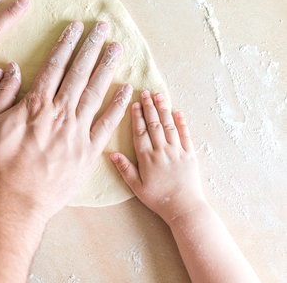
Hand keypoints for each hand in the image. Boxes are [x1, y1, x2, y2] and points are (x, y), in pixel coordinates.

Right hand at [0, 21, 132, 220]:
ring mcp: (77, 132)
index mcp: (36, 105)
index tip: (76, 28)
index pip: (55, 66)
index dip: (66, 44)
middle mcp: (60, 113)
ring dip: (107, 68)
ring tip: (118, 48)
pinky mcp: (88, 151)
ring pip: (95, 92)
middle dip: (91, 47)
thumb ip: (4, 95)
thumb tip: (14, 69)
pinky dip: (118, 106)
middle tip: (103, 28)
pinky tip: (126, 89)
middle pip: (79, 73)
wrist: (16, 202)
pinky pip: (107, 124)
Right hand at [111, 91, 205, 221]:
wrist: (184, 208)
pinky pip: (185, 135)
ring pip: (169, 126)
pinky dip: (182, 123)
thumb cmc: (158, 199)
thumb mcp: (137, 187)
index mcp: (147, 158)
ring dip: (164, 110)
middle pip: (154, 125)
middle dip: (149, 107)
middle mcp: (162, 151)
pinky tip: (178, 112)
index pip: (140, 132)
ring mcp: (177, 151)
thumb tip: (112, 153)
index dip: (136, 117)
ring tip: (159, 96)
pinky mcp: (190, 155)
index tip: (134, 104)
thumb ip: (125, 169)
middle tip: (146, 93)